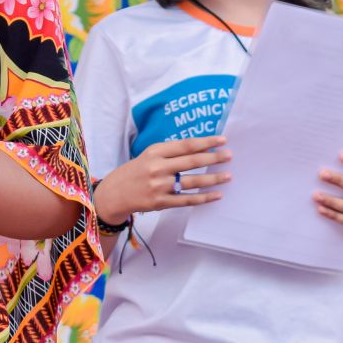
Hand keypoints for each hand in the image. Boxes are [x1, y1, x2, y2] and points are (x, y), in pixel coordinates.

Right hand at [94, 136, 232, 226]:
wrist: (113, 194)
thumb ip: (170, 151)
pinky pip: (187, 200)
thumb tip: (199, 147)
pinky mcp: (160, 203)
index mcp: (155, 152)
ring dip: (213, 179)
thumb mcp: (148, 155)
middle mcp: (157, 168)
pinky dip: (203, 198)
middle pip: (191, 161)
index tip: (223, 140)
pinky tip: (216, 195)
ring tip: (228, 176)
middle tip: (230, 156)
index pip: (186, 145)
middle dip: (214, 158)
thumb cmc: (135, 171)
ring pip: (192, 181)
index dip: (206, 142)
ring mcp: (159, 186)